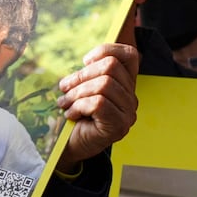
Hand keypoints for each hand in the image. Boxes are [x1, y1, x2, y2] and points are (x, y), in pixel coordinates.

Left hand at [55, 43, 139, 168]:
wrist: (69, 147)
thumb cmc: (75, 115)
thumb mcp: (81, 88)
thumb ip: (88, 73)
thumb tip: (87, 59)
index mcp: (125, 84)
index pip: (129, 55)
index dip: (105, 50)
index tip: (85, 61)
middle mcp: (131, 98)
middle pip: (110, 67)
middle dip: (81, 75)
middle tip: (64, 88)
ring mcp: (128, 113)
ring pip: (104, 85)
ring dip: (77, 93)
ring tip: (65, 103)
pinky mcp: (119, 126)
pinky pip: (99, 103)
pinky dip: (79, 106)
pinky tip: (71, 114)